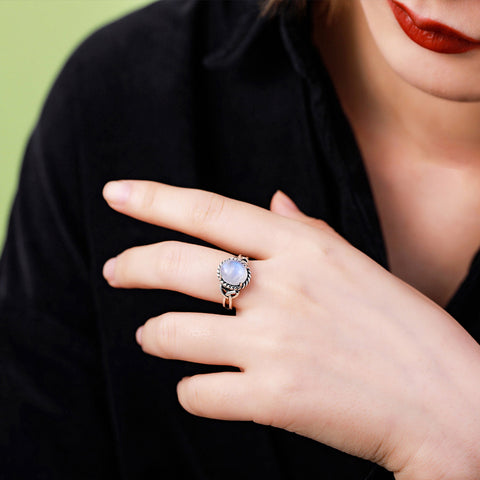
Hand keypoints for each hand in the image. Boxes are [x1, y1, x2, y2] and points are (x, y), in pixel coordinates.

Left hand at [102, 180, 479, 478]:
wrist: (448, 402)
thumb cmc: (404, 329)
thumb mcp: (357, 264)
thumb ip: (306, 230)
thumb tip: (273, 200)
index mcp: (303, 248)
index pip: (209, 211)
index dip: (153, 199)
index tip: (114, 194)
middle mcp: (282, 287)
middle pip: (175, 265)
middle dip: (131, 265)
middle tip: (113, 269)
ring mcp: (274, 343)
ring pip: (171, 333)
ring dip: (154, 334)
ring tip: (153, 335)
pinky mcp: (272, 398)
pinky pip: (197, 392)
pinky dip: (192, 390)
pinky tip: (204, 386)